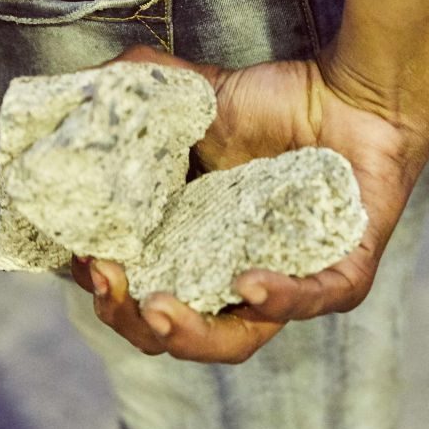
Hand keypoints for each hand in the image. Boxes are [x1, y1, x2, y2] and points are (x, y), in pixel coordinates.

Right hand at [71, 43, 428, 364]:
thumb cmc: (277, 101)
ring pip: (234, 340)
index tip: (87, 255)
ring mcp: (287, 285)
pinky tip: (246, 285)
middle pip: (172, 333)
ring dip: (190, 334)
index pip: (138, 294)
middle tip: (110, 281)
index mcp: (194, 249)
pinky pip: (309, 301)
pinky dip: (276, 298)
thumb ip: (137, 91)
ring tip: (159, 310)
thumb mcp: (195, 97)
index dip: (107, 288)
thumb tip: (75, 90)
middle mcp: (234, 279)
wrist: (354, 89)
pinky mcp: (342, 277)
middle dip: (131, 318)